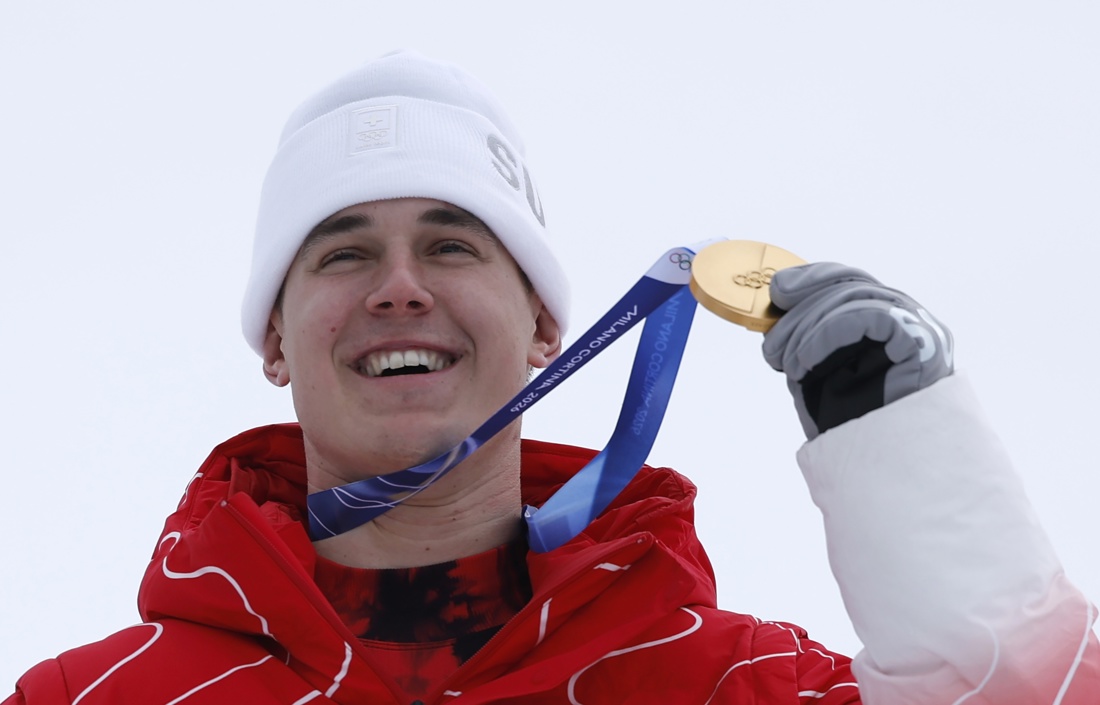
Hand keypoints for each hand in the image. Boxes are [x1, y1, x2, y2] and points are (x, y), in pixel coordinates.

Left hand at [762, 263, 953, 439]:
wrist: (880, 469)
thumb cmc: (851, 425)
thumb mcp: (820, 369)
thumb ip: (808, 334)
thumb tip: (778, 295)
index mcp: (891, 321)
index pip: (853, 281)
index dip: (813, 278)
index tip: (778, 290)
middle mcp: (913, 320)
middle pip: (853, 285)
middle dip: (802, 306)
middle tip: (771, 340)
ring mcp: (923, 329)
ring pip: (856, 298)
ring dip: (807, 327)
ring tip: (782, 361)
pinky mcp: (923, 342)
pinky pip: (868, 316)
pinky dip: (826, 334)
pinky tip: (803, 361)